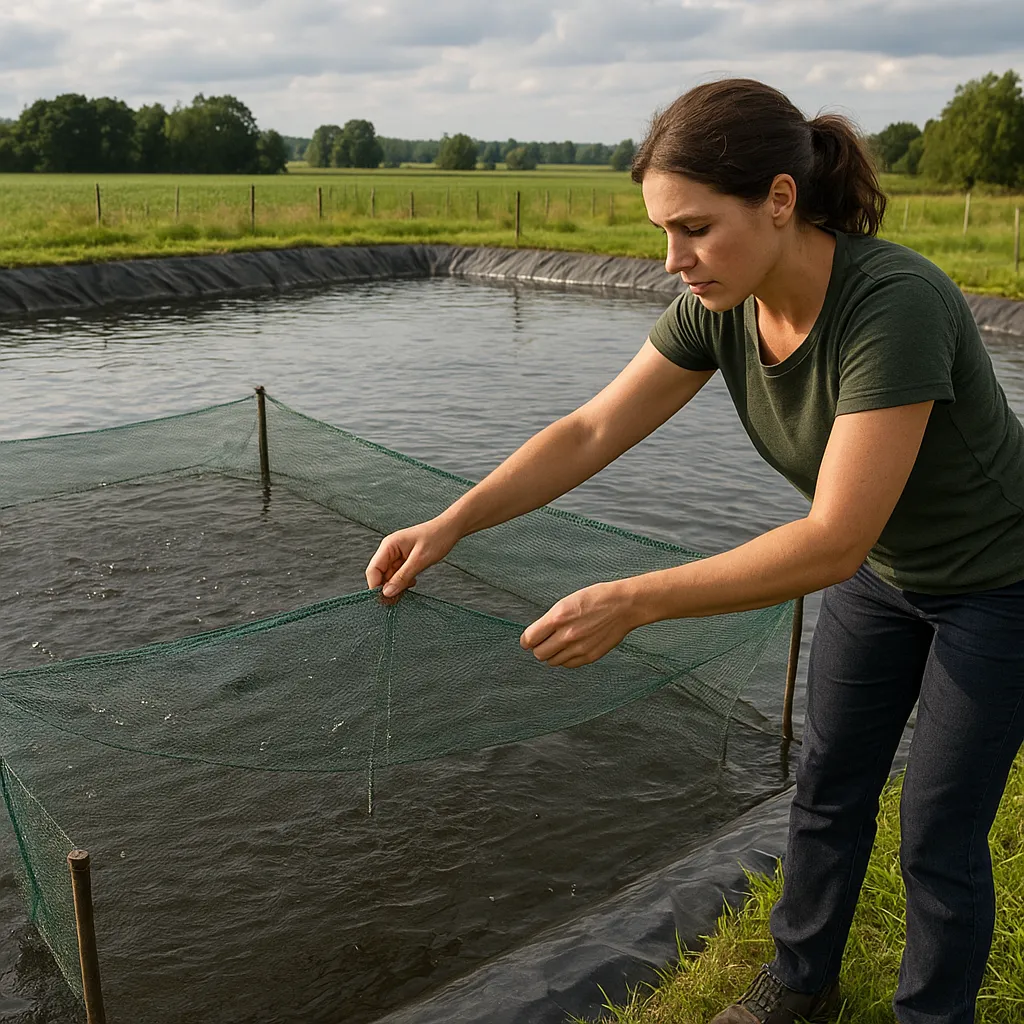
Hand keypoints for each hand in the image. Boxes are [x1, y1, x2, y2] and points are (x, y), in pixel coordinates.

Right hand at [365, 517, 459, 604]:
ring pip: (389, 576)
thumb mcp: (420, 560)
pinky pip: (398, 574)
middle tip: (400, 597)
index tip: (385, 599)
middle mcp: (389, 550)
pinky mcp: (404, 559)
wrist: (450, 529)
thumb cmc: (437, 538)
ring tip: (410, 585)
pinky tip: (413, 581)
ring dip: (397, 584)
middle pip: (380, 574)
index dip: (376, 586)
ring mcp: (396, 554)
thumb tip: (387, 593)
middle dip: (388, 587)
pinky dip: (403, 580)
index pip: (373, 570)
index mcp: (388, 546)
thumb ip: (402, 577)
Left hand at [520, 581, 636, 667]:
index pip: (530, 639)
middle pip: (539, 654)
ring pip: (552, 661)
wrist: (623, 605)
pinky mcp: (590, 656)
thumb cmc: (596, 598)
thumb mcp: (567, 602)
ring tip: (560, 644)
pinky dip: (566, 659)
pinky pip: (568, 664)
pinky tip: (571, 648)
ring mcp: (579, 647)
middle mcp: (567, 635)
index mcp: (558, 617)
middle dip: (539, 648)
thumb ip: (550, 620)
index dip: (527, 640)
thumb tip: (537, 634)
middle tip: (544, 642)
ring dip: (552, 654)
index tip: (529, 639)